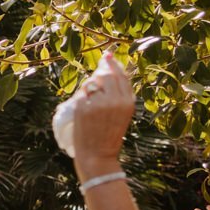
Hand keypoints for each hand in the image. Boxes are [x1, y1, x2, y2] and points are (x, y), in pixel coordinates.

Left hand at [57, 50, 134, 173]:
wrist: (97, 154)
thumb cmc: (109, 135)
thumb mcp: (122, 114)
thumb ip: (118, 94)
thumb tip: (107, 70)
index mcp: (127, 102)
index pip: (121, 76)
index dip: (113, 64)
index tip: (107, 55)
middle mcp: (114, 100)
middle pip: (105, 75)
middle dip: (100, 72)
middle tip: (96, 72)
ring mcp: (97, 103)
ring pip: (91, 82)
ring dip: (89, 86)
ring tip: (91, 99)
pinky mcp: (82, 107)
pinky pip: (81, 92)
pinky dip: (81, 96)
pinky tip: (84, 106)